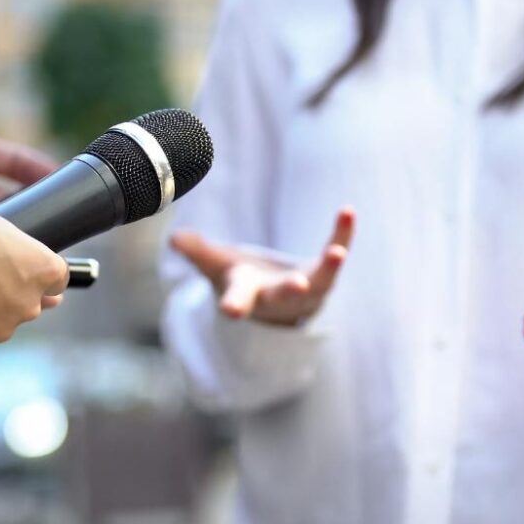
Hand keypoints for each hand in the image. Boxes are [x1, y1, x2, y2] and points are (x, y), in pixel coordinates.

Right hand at [170, 207, 354, 325]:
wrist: (274, 300)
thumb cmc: (239, 279)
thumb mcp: (215, 265)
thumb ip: (197, 251)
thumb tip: (175, 239)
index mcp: (248, 295)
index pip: (239, 301)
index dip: (235, 305)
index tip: (230, 312)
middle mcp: (279, 297)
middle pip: (284, 297)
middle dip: (289, 291)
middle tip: (297, 285)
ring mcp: (306, 289)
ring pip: (321, 283)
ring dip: (330, 267)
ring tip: (338, 252)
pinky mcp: (324, 273)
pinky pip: (336, 252)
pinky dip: (342, 234)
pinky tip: (348, 211)